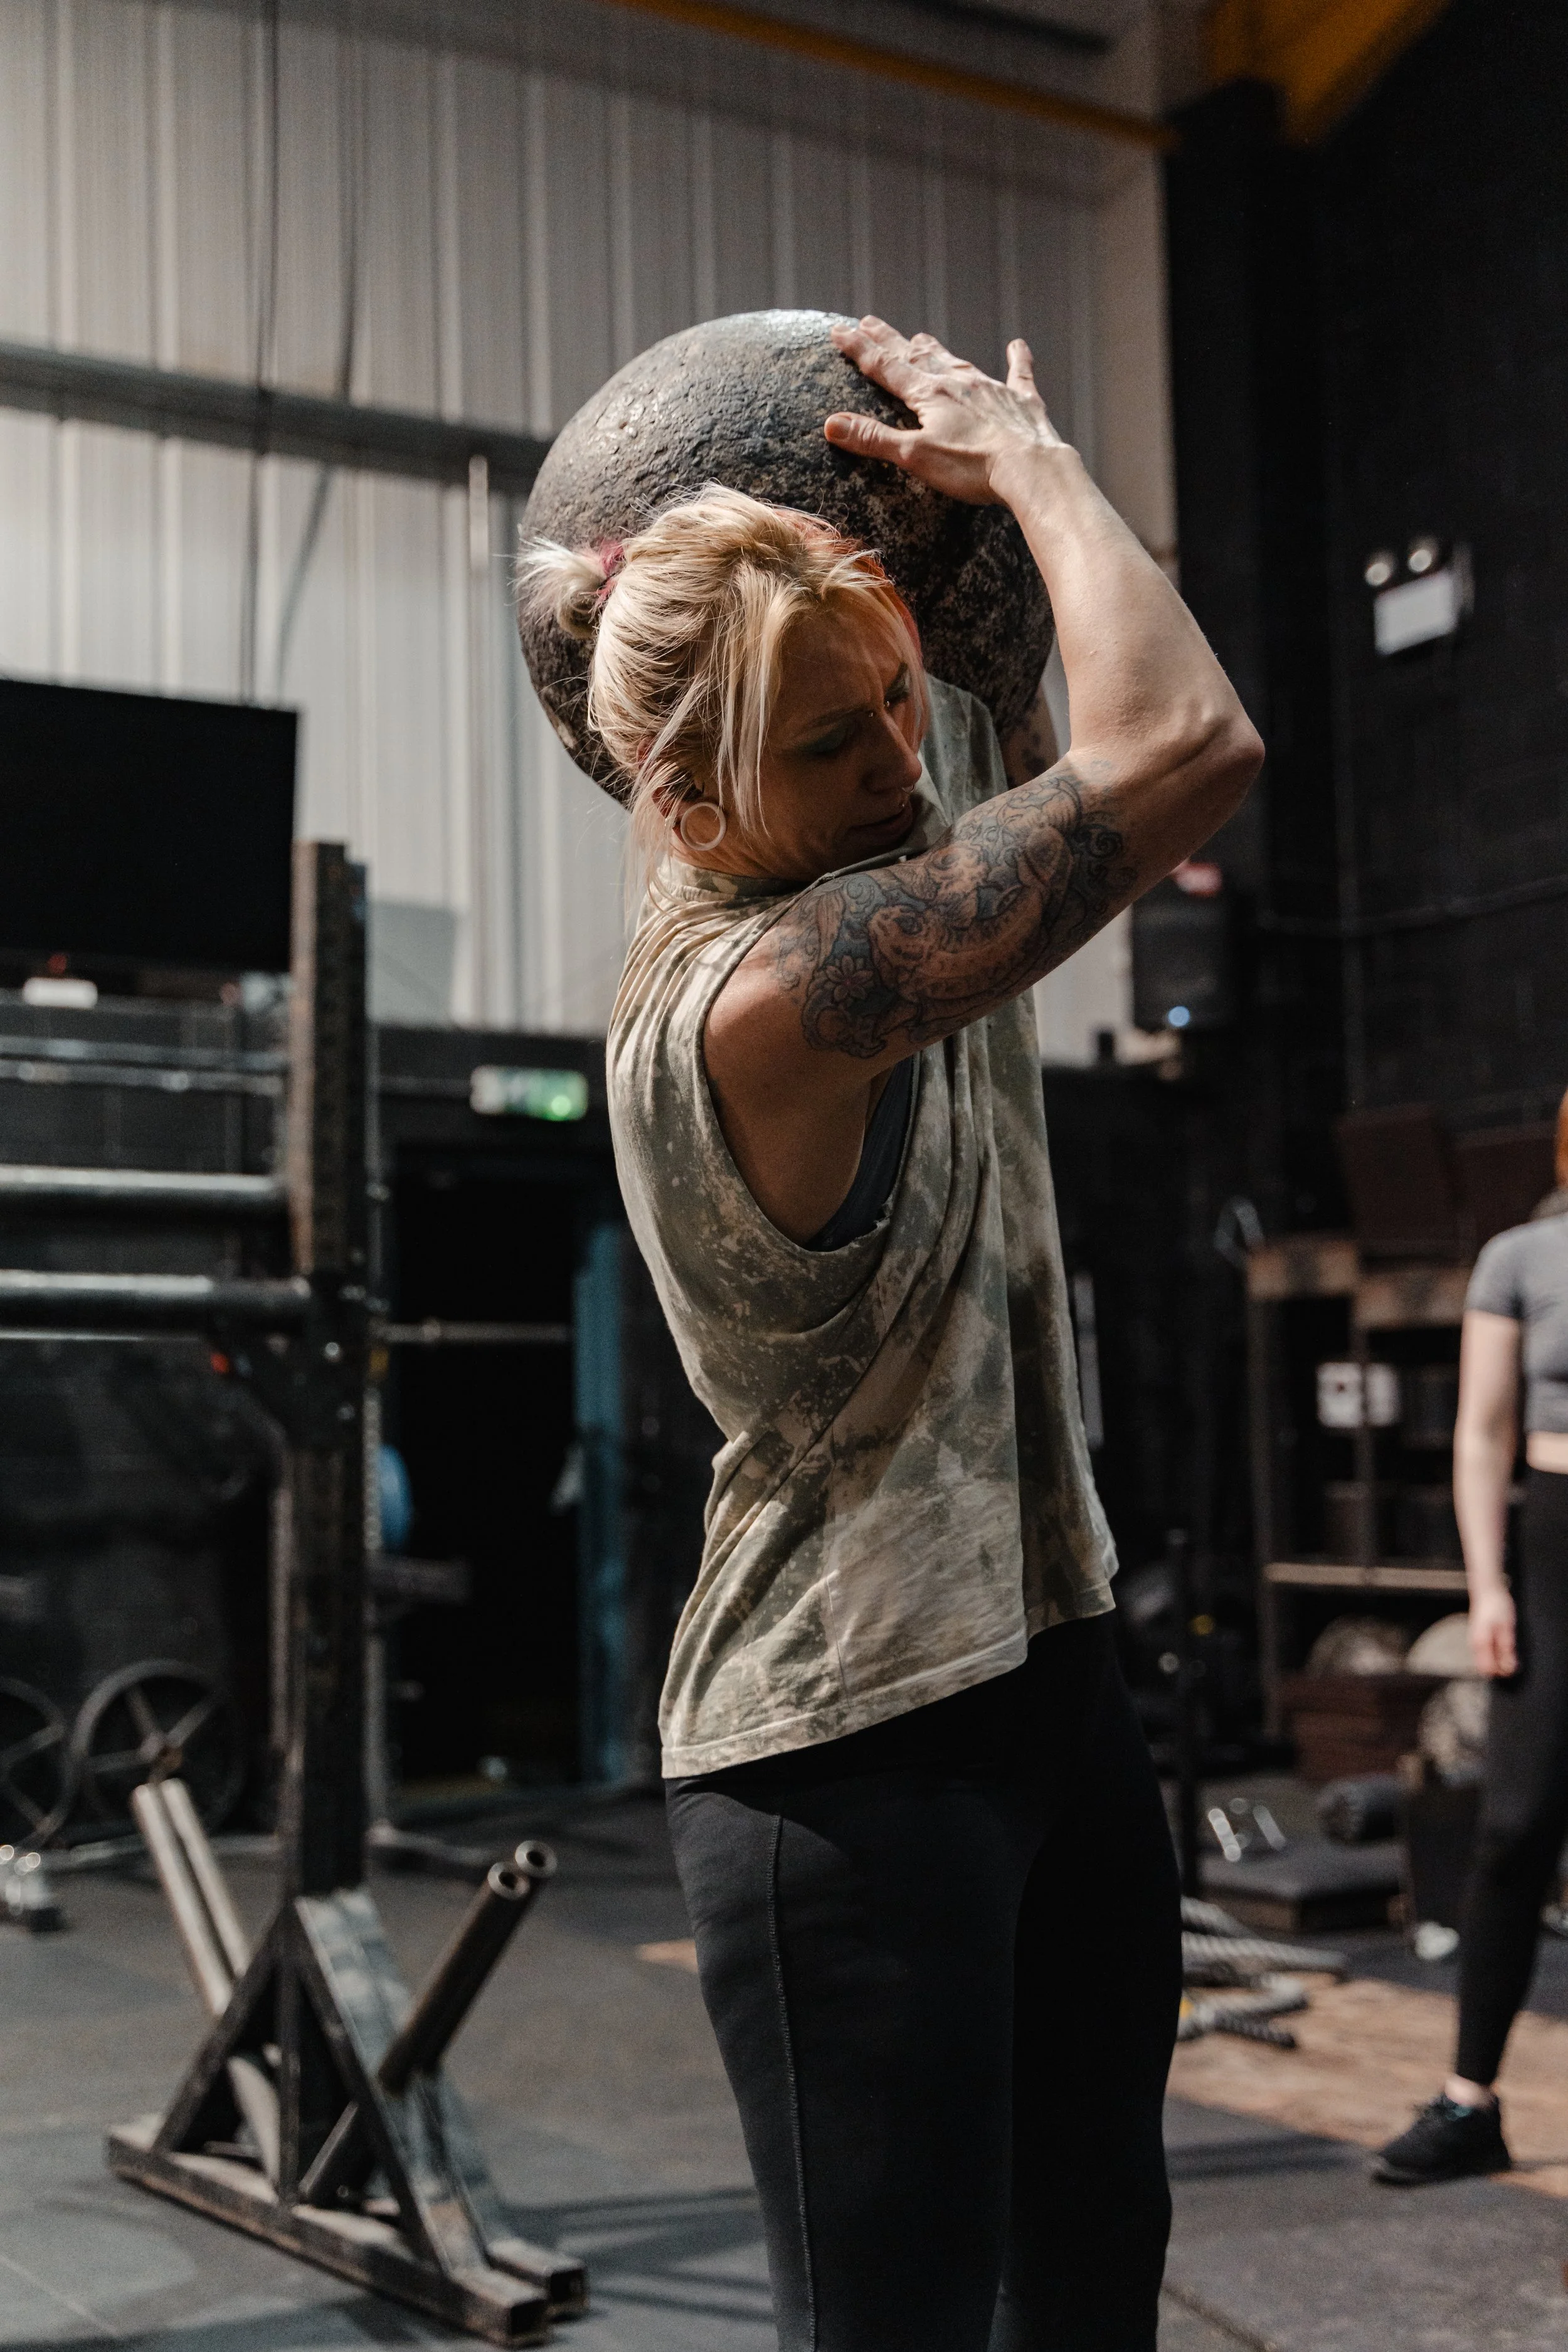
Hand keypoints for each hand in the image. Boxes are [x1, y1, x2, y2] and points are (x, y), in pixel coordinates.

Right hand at [824, 316, 1066, 505]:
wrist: (1029, 467)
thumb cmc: (971, 466)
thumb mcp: (914, 455)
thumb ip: (874, 438)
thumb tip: (831, 424)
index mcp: (929, 395)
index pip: (886, 367)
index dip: (860, 349)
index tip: (840, 330)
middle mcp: (958, 382)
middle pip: (916, 356)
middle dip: (889, 340)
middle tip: (869, 321)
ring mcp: (991, 388)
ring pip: (956, 360)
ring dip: (935, 349)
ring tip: (920, 337)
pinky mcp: (1021, 401)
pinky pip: (1018, 373)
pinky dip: (1017, 358)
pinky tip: (1018, 344)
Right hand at [1468, 1587, 1517, 1677]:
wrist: (1486, 1591)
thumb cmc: (1497, 1606)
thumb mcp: (1506, 1628)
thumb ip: (1506, 1649)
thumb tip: (1509, 1667)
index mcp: (1481, 1643)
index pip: (1487, 1670)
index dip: (1501, 1672)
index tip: (1513, 1666)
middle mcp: (1474, 1644)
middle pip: (1484, 1668)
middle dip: (1499, 1668)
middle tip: (1512, 1657)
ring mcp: (1474, 1641)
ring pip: (1483, 1662)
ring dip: (1497, 1661)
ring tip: (1508, 1649)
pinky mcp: (1476, 1638)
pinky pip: (1483, 1655)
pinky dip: (1494, 1655)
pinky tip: (1502, 1645)